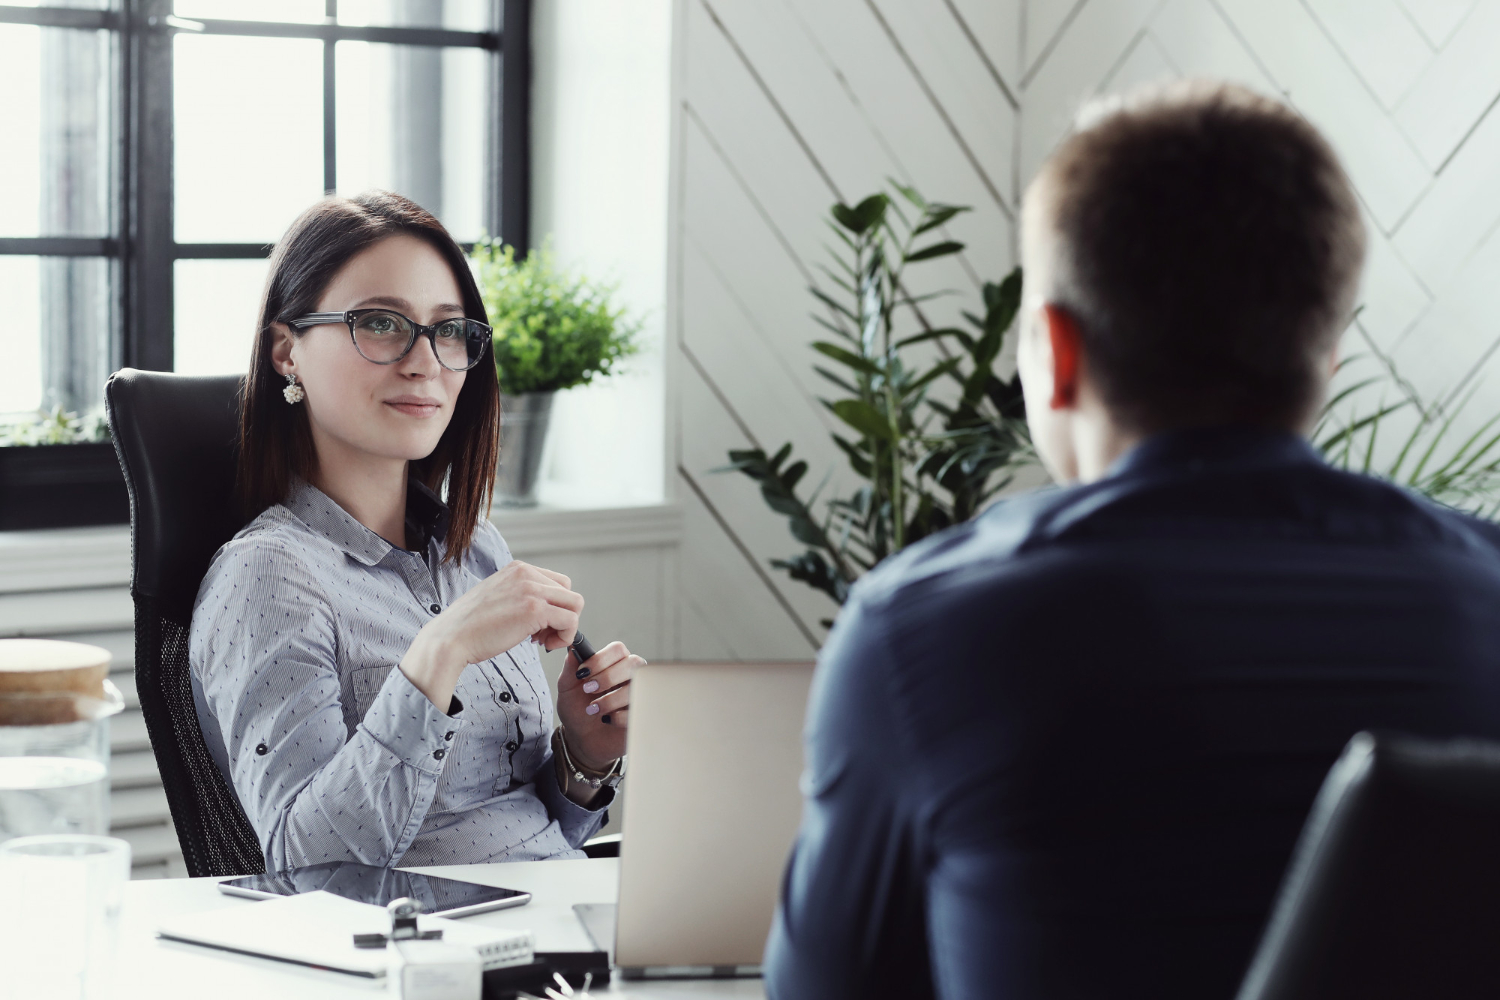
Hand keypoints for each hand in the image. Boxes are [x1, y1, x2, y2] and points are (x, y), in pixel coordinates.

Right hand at [401, 561, 582, 709]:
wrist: (450, 638)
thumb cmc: (469, 626)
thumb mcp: (497, 596)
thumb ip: (519, 595)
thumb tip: (544, 610)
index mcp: (517, 569)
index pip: (557, 583)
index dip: (554, 606)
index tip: (538, 625)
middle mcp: (526, 574)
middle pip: (569, 593)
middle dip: (562, 617)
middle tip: (542, 635)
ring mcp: (532, 590)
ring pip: (575, 606)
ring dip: (565, 628)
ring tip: (542, 641)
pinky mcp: (535, 610)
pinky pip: (570, 622)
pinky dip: (564, 637)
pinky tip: (543, 645)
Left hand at [556, 640, 640, 769]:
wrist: (581, 739)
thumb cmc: (577, 710)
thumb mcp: (567, 689)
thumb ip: (570, 668)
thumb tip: (573, 649)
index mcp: (614, 664)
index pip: (618, 649)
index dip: (601, 659)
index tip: (582, 672)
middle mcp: (630, 676)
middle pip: (633, 662)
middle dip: (609, 676)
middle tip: (588, 690)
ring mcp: (639, 695)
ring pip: (637, 686)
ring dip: (611, 699)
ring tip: (593, 710)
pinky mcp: (642, 715)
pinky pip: (639, 710)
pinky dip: (619, 716)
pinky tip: (607, 720)